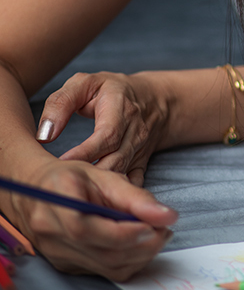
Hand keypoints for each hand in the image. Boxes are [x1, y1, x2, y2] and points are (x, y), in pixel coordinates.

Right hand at [7, 157, 176, 280]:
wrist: (39, 192)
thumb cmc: (72, 179)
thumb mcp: (104, 176)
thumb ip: (136, 197)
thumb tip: (167, 216)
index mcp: (56, 200)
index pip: (86, 228)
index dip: (124, 233)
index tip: (153, 226)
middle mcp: (50, 232)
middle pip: (102, 252)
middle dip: (143, 245)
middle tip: (164, 229)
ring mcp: (56, 253)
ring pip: (107, 267)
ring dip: (141, 255)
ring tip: (157, 233)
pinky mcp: (67, 265)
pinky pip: (105, 271)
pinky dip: (129, 260)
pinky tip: (140, 243)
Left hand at [38, 71, 168, 185]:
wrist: (154, 99)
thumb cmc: (111, 90)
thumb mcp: (84, 83)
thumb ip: (61, 103)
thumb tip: (44, 135)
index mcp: (121, 109)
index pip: (107, 136)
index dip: (85, 153)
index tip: (61, 164)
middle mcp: (135, 132)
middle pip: (115, 161)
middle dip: (89, 177)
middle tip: (62, 186)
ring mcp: (140, 150)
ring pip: (122, 176)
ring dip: (99, 190)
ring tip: (73, 198)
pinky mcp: (141, 163)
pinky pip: (132, 185)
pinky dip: (118, 198)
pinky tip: (96, 207)